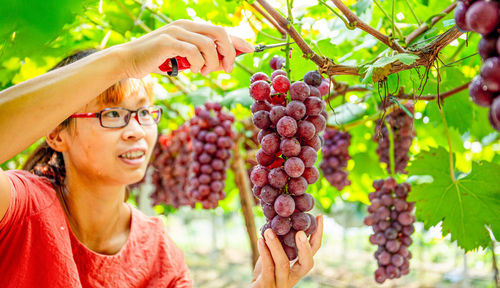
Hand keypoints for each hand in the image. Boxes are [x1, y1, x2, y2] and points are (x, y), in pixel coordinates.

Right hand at [117, 19, 253, 77]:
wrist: (129, 61)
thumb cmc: (157, 60)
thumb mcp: (184, 58)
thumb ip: (203, 58)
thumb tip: (224, 63)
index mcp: (190, 27)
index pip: (220, 31)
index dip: (238, 40)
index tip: (251, 50)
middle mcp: (186, 25)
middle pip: (220, 33)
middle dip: (229, 52)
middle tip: (227, 69)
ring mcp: (177, 31)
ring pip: (209, 44)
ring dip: (212, 61)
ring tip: (204, 71)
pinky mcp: (168, 42)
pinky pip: (194, 51)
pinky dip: (199, 64)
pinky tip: (195, 70)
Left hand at [251, 215, 322, 287]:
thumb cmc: (265, 269)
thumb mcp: (275, 253)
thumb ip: (282, 240)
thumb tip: (287, 213)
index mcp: (299, 267)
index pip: (314, 251)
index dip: (318, 235)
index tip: (319, 217)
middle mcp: (294, 276)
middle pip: (307, 263)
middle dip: (305, 247)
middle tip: (300, 232)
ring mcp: (281, 282)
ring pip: (283, 264)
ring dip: (276, 246)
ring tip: (269, 231)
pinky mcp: (266, 285)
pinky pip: (268, 269)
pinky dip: (264, 253)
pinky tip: (260, 240)